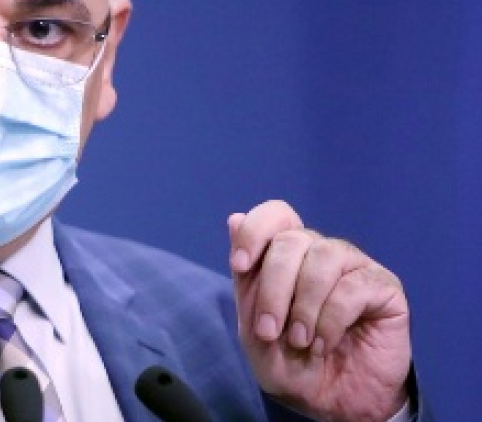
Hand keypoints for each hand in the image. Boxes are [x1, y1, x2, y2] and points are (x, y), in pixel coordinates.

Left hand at [227, 201, 411, 421]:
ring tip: (301, 341)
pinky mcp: (384, 287)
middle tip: (270, 331)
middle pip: (292, 239)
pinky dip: (331, 319)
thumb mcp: (254, 329)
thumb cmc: (292, 365)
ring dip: (304, 305)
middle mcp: (320, 252)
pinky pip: (353, 287)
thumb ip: (246, 279)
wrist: (332, 404)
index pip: (276, 214)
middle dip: (273, 288)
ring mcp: (354, 267)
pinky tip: (325, 343)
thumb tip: (234, 219)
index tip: (240, 266)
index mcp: (287, 256)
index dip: (256, 231)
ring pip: (324, 257)